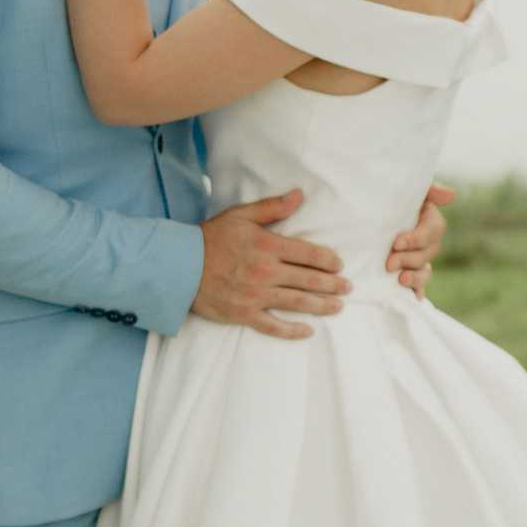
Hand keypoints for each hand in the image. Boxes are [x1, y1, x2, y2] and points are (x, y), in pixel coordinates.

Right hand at [191, 192, 350, 340]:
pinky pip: (274, 326)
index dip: (329, 261)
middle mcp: (266, 272)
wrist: (179, 265)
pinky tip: (308, 331)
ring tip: (338, 307)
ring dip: (322, 306)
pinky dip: (292, 331)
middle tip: (347, 287)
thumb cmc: (210, 238)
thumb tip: (299, 195)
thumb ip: (272, 207)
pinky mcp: (244, 314)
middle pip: (310, 280)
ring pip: (298, 303)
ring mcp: (256, 295)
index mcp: (268, 246)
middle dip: (333, 284)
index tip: (339, 265)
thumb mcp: (241, 215)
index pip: (310, 254)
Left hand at [387, 183, 453, 297]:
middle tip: (389, 263)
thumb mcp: (406, 189)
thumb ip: (430, 190)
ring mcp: (418, 258)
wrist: (366, 210)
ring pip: (426, 271)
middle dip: (410, 259)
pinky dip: (415, 292)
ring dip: (415, 277)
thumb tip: (451, 195)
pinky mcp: (408, 272)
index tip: (396, 243)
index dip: (417, 238)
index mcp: (428, 218)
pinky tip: (410, 298)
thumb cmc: (387, 195)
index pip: (434, 230)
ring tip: (400, 280)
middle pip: (429, 253)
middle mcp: (426, 240)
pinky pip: (417, 286)